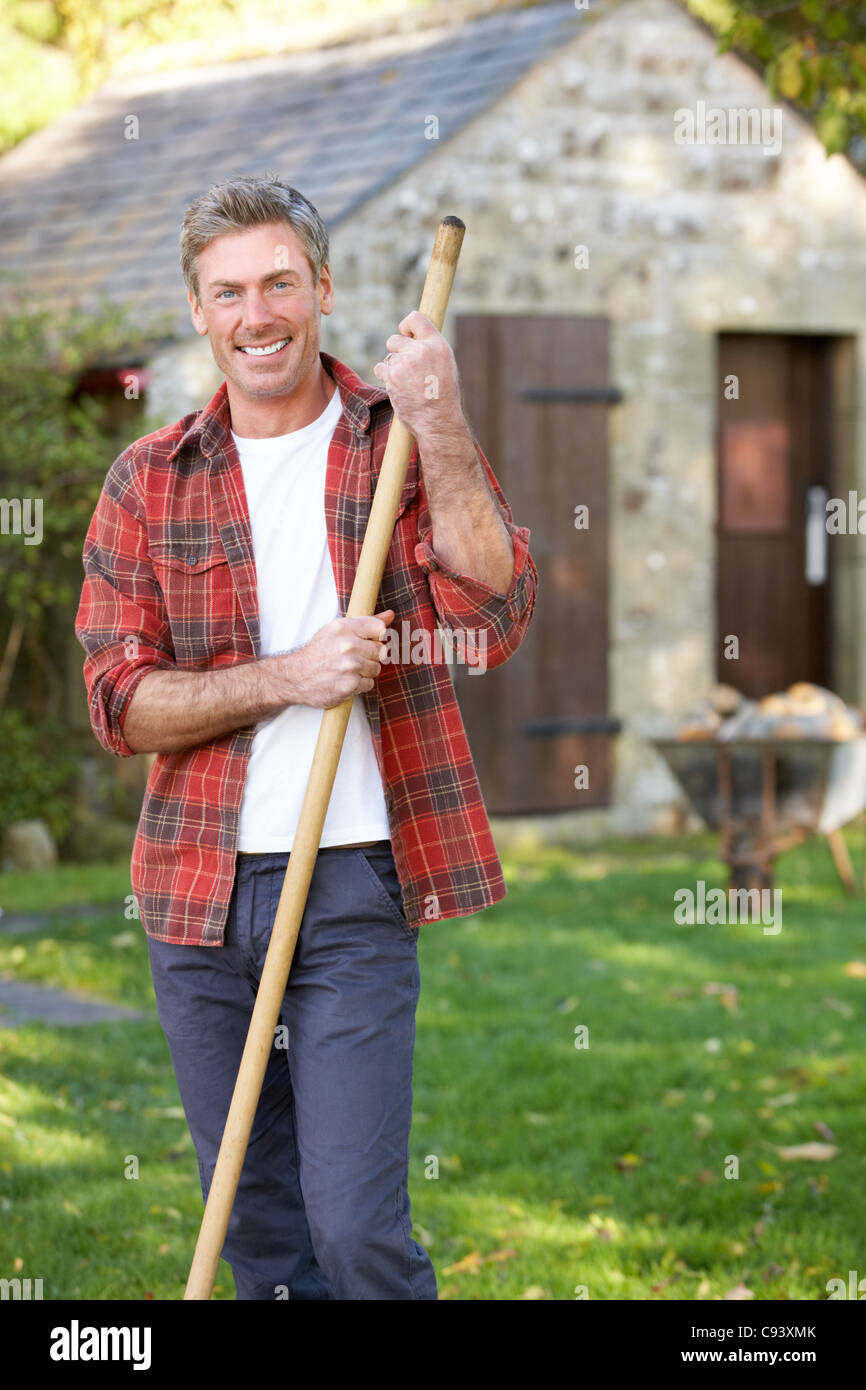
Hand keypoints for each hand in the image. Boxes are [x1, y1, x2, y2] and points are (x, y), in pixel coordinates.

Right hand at [290, 610, 394, 708]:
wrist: (296, 676)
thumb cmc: (318, 652)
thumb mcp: (337, 630)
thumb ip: (366, 623)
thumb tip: (390, 615)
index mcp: (344, 627)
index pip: (379, 629)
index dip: (376, 637)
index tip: (367, 641)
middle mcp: (347, 645)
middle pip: (380, 651)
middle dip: (370, 656)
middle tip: (353, 658)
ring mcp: (349, 666)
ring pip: (376, 668)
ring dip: (366, 671)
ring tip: (348, 670)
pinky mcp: (349, 685)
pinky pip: (369, 684)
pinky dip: (360, 685)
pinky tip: (346, 680)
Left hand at [372, 310, 463, 438]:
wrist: (438, 421)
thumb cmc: (443, 397)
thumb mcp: (446, 366)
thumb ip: (430, 350)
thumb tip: (413, 339)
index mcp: (438, 345)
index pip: (416, 318)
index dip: (406, 325)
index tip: (405, 333)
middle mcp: (422, 350)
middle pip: (394, 339)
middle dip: (396, 352)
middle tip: (407, 369)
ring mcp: (405, 362)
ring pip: (388, 357)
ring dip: (393, 368)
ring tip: (408, 384)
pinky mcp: (392, 376)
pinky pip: (380, 368)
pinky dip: (386, 377)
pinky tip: (399, 388)